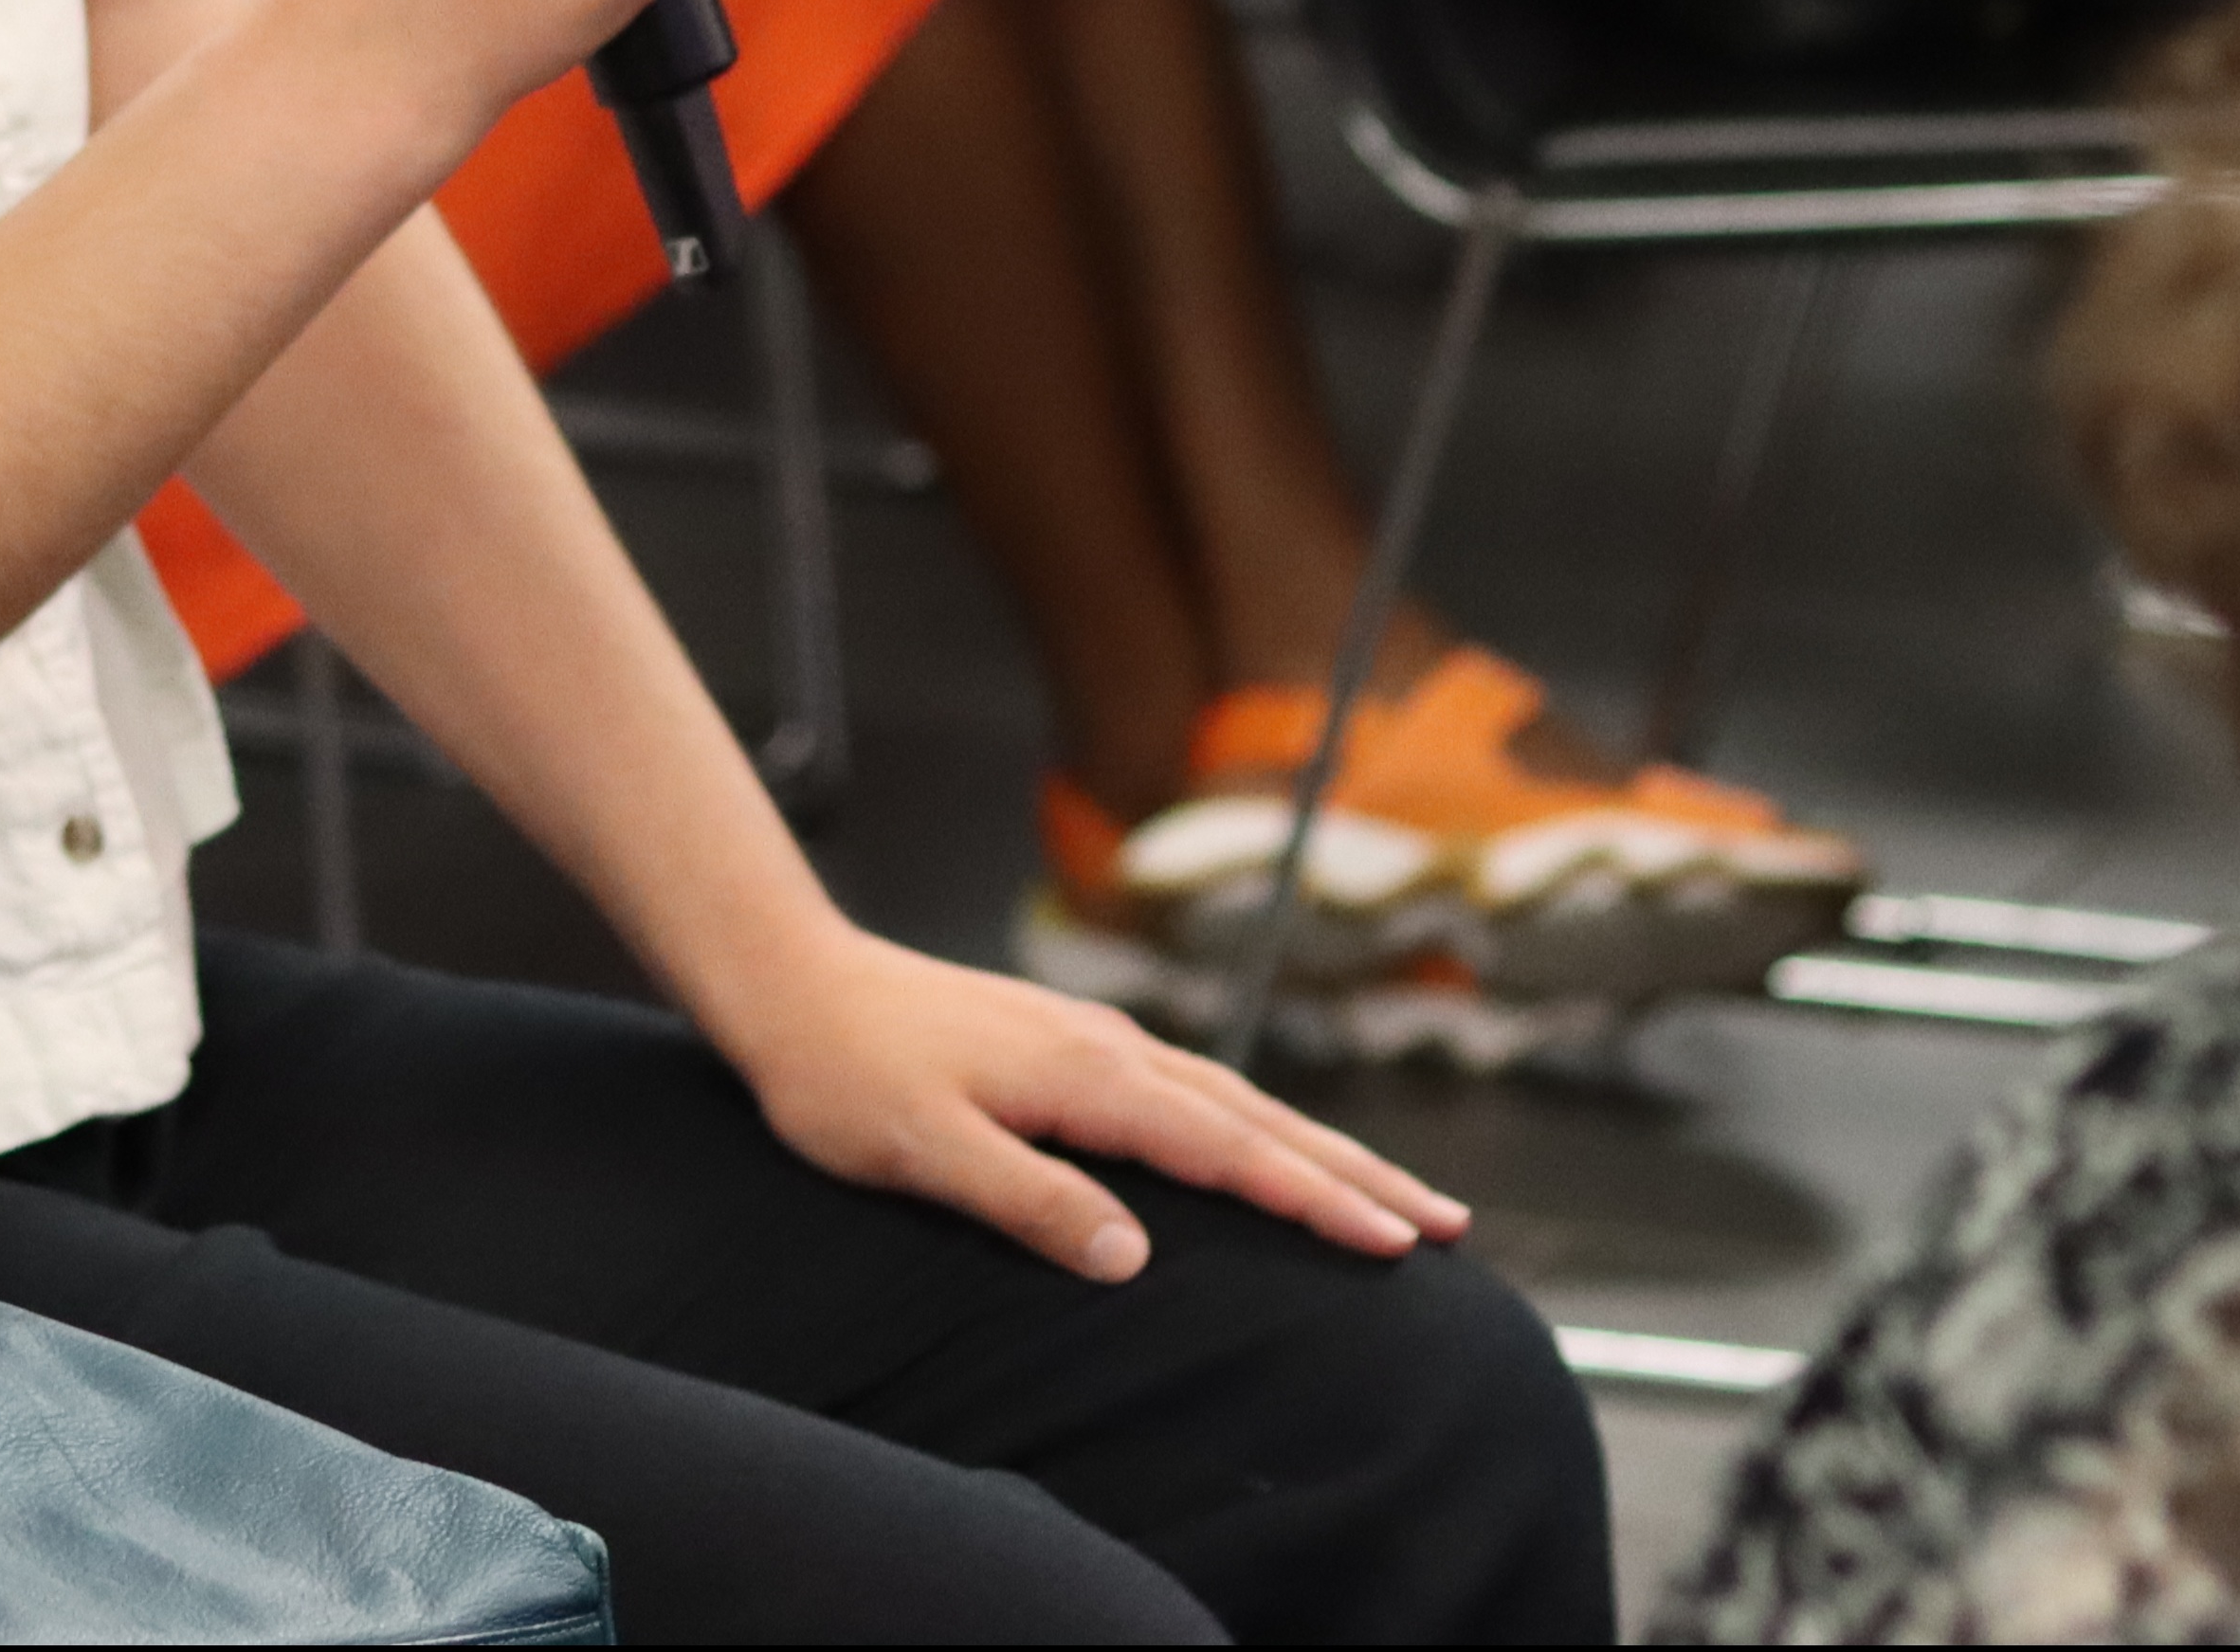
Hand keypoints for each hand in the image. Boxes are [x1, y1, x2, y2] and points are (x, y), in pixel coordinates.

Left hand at [701, 922, 1471, 1279]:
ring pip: (1237, 1101)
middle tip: (1451, 1227)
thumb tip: (1131, 1258)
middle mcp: (1111, 1052)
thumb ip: (1027, 1199)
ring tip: (1395, 1197)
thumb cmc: (840, 1073)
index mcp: (1089, 1079)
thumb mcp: (920, 1150)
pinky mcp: (1075, 1048)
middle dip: (1359, 1176)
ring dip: (1320, 1150)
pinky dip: (1259, 1125)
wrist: (789, 981)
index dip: (1317, 1201)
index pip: (1230, 1151)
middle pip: (1262, 1120)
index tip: (1399, 1244)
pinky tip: (1271, 1147)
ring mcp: (1098, 1044)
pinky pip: (1197, 1091)